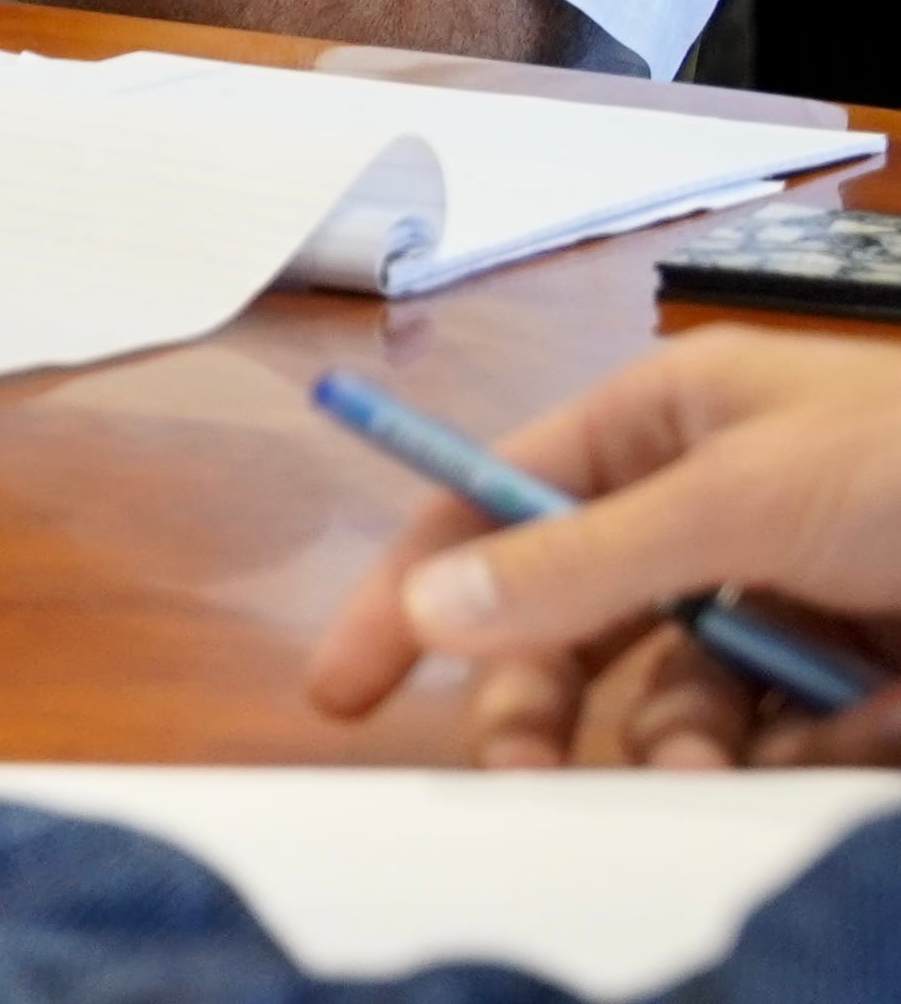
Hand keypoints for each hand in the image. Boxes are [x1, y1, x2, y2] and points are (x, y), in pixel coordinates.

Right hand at [304, 334, 900, 770]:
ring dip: (675, 740)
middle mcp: (718, 508)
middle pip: (575, 618)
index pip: (498, 499)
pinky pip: (783, 736)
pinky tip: (832, 740)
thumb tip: (430, 607)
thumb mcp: (741, 499)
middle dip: (545, 695)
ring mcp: (794, 597)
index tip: (348, 685)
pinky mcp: (867, 681)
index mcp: (669, 423)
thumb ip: (582, 560)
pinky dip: (792, 754)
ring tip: (701, 772)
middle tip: (521, 770)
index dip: (416, 584)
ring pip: (677, 695)